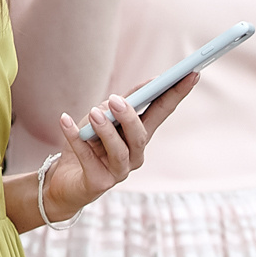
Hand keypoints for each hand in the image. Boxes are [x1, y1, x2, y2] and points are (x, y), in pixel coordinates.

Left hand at [41, 73, 196, 217]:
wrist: (64, 178)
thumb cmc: (87, 143)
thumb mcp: (100, 118)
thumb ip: (114, 108)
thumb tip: (125, 98)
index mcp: (139, 135)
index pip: (162, 112)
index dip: (177, 94)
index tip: (191, 73)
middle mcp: (134, 155)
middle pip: (141, 136)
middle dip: (131, 117)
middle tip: (116, 100)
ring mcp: (118, 171)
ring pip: (120, 151)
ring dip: (107, 130)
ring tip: (94, 113)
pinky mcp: (98, 183)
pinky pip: (87, 158)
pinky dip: (75, 138)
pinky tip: (65, 121)